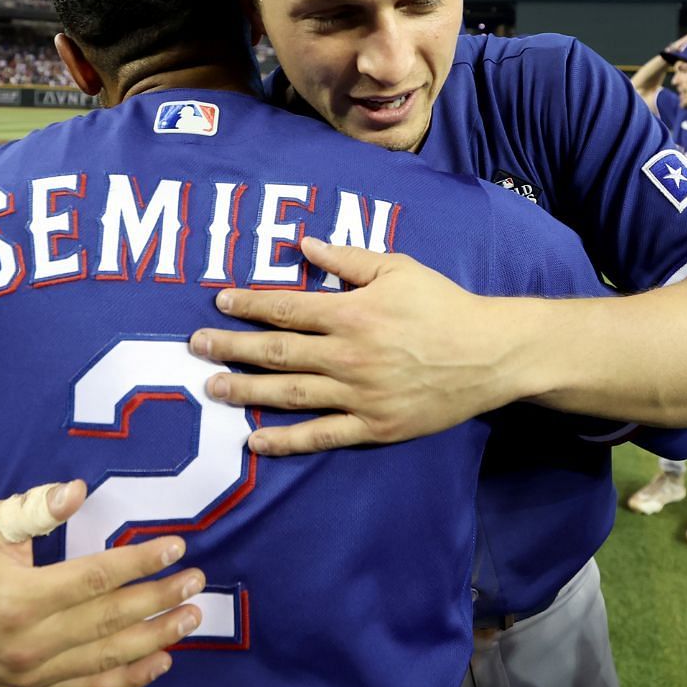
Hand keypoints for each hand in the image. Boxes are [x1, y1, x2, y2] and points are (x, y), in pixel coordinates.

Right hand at [0, 481, 203, 686]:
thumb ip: (31, 510)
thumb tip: (76, 490)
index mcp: (19, 597)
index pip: (93, 578)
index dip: (139, 562)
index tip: (175, 547)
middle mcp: (29, 640)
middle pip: (109, 619)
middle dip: (159, 599)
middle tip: (196, 580)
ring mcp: (34, 670)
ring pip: (107, 657)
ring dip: (157, 637)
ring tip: (192, 616)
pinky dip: (129, 680)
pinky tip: (162, 661)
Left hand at [191, 238, 518, 454]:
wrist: (490, 353)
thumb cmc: (444, 304)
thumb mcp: (398, 267)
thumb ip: (347, 258)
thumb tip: (302, 246)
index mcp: (353, 312)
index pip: (286, 307)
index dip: (249, 304)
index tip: (220, 302)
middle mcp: (349, 355)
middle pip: (277, 352)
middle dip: (231, 348)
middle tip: (197, 346)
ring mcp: (360, 394)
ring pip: (290, 395)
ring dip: (246, 392)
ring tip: (212, 388)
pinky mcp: (374, 425)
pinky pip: (321, 435)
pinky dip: (286, 440)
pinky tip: (255, 441)